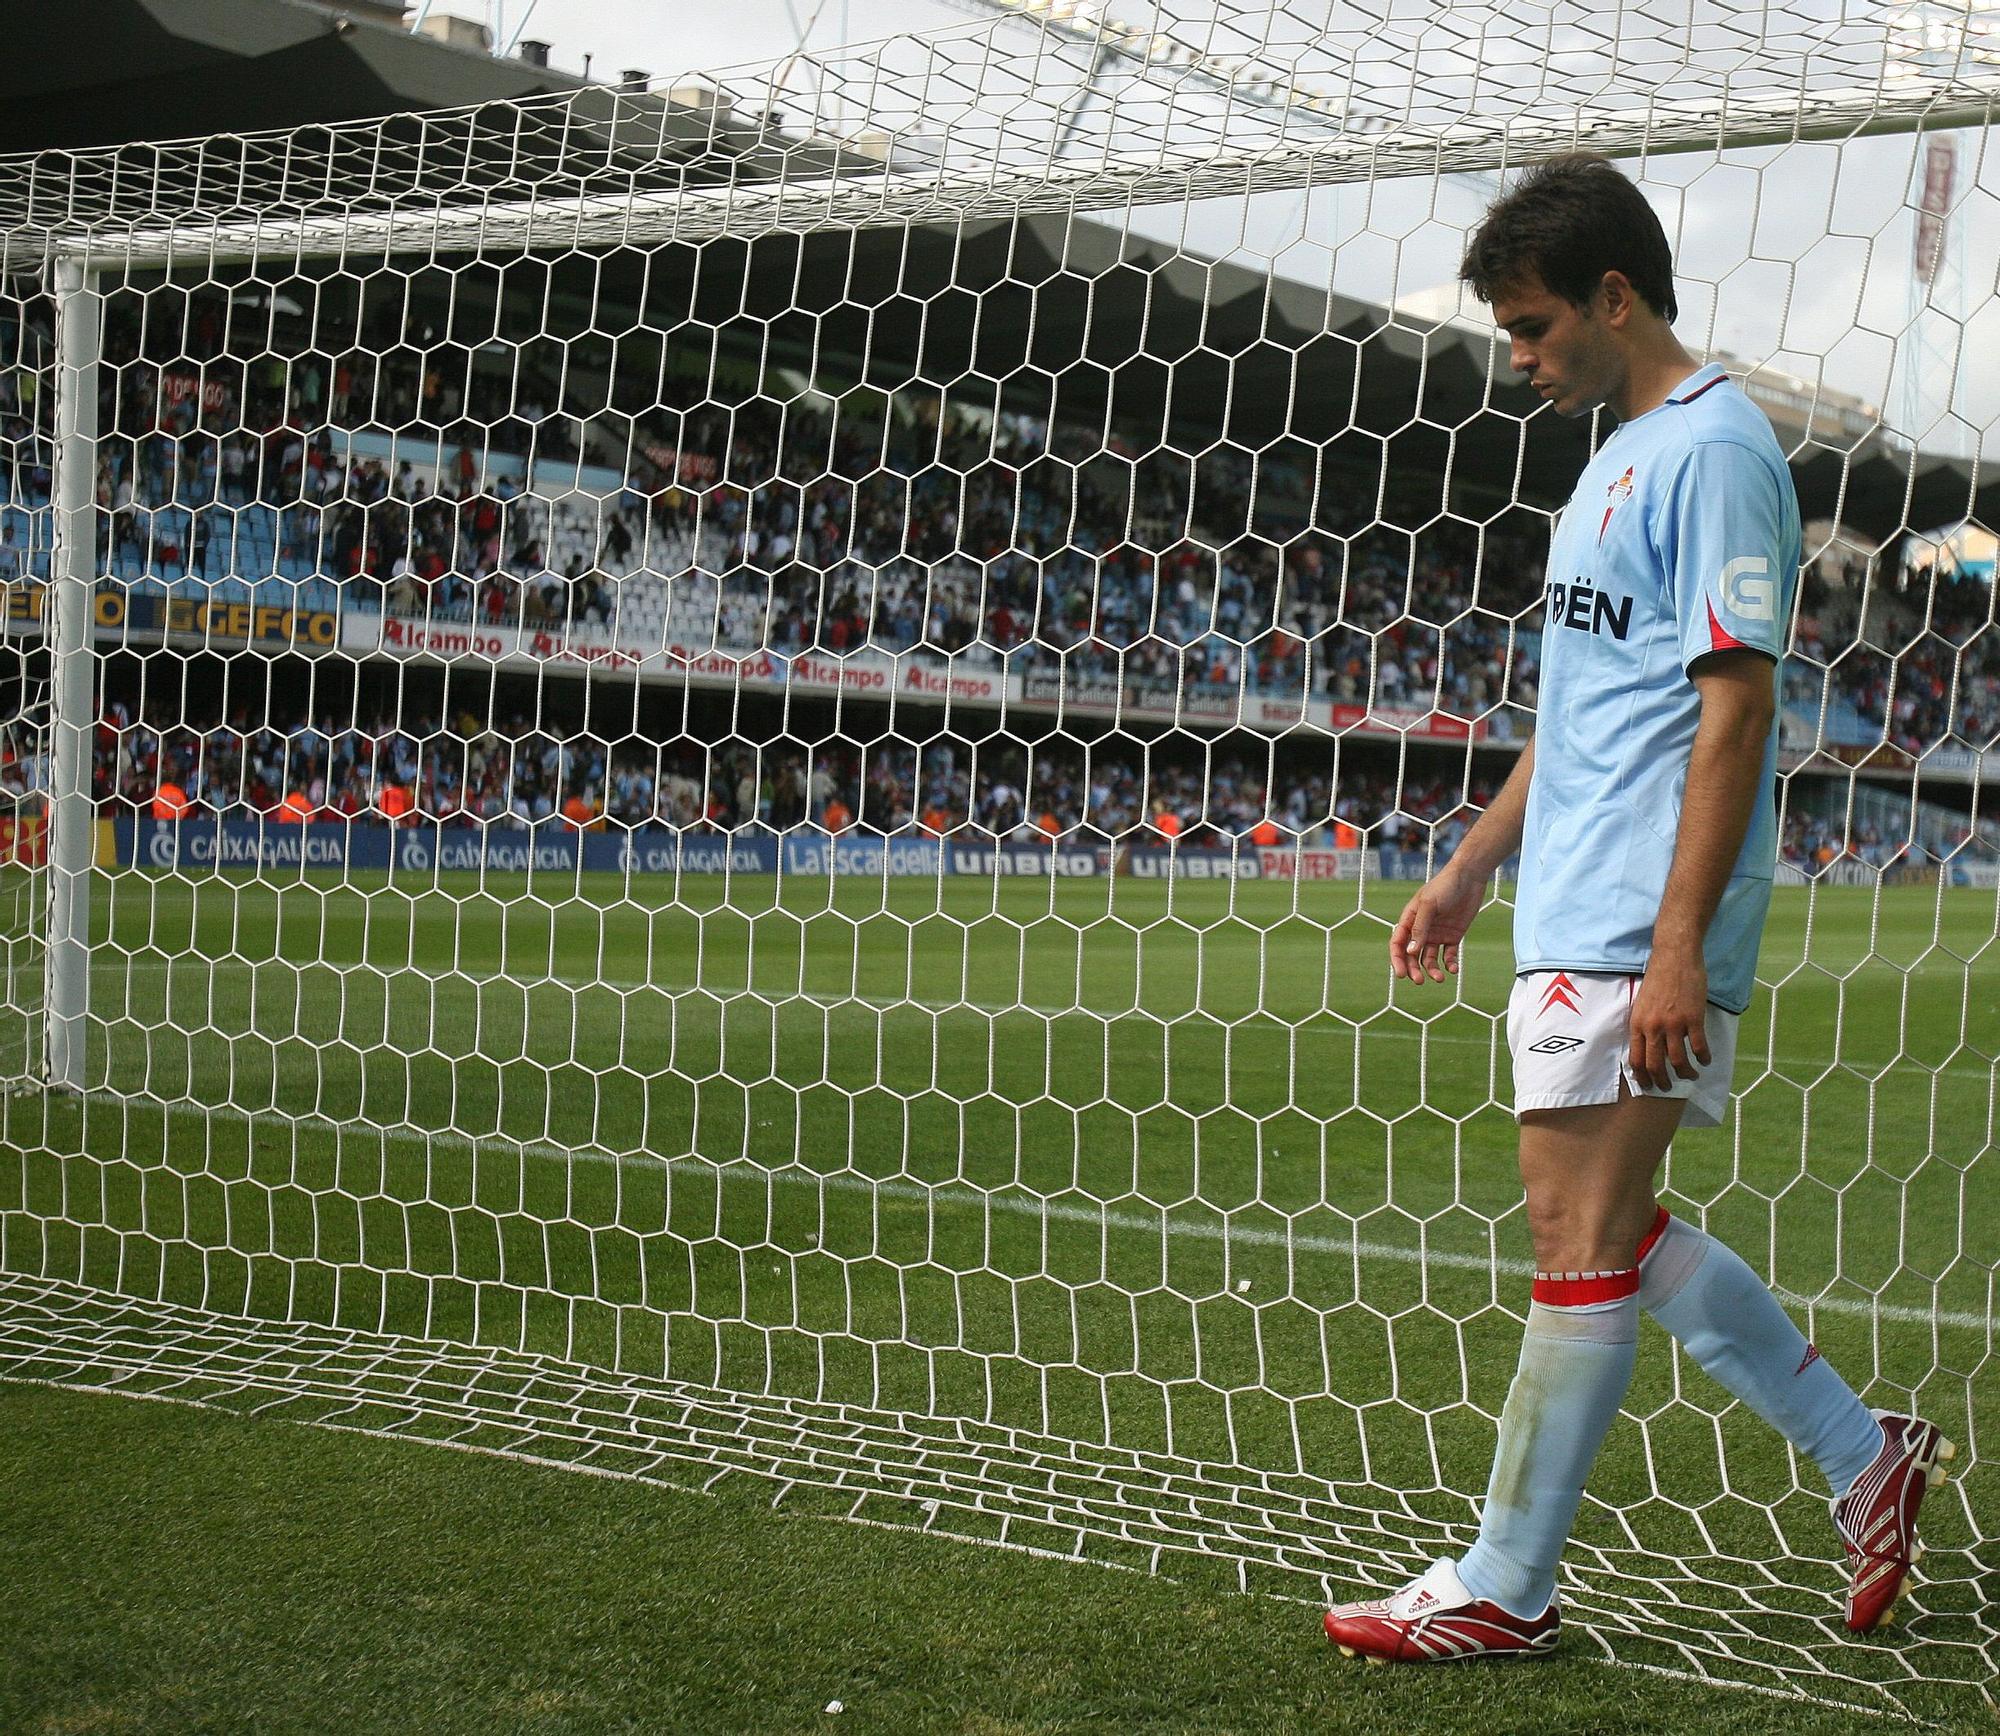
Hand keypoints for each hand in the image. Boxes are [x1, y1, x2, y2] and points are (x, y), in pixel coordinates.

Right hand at [1389, 865, 1483, 983]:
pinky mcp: (1453, 936)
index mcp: (1409, 920)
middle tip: (1419, 981)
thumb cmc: (1444, 886)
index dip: (1397, 960)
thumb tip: (1411, 952)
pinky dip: (1449, 964)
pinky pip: (1448, 955)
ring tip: (1440, 978)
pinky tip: (1453, 969)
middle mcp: (1421, 930)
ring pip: (1430, 958)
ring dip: (1432, 970)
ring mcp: (1437, 934)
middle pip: (1412, 955)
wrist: (1469, 878)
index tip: (1402, 974)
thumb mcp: (1429, 905)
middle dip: (1414, 969)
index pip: (1398, 944)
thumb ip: (1420, 928)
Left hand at [1629, 949, 1710, 1091]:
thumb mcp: (1642, 1004)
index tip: (1649, 1085)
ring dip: (1686, 1073)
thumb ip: (1644, 1025)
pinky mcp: (1693, 1019)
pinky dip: (1704, 1058)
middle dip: (1662, 1081)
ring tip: (1691, 1075)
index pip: (1636, 1059)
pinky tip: (1706, 1060)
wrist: (1674, 958)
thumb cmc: (1658, 979)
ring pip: (1678, 1060)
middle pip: (1655, 1065)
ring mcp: (1674, 1024)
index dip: (1643, 1077)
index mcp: (1637, 1024)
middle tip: (1669, 1087)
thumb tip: (1649, 1048)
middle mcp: (1653, 1027)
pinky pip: (1699, 1047)